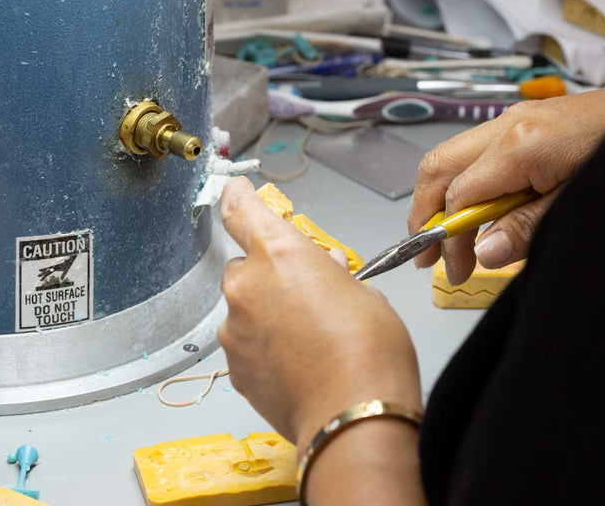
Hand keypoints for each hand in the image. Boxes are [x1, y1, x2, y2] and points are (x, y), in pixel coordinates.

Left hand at [218, 177, 421, 452]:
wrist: (354, 415)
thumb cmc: (369, 351)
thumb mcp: (363, 293)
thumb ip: (332, 274)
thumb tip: (325, 271)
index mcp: (279, 253)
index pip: (242, 211)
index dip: (238, 196)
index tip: (236, 189)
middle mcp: (246, 286)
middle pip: (246, 267)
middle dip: (271, 276)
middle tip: (308, 295)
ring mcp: (234, 330)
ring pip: (245, 310)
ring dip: (267, 315)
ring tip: (309, 341)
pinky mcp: (235, 368)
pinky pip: (245, 346)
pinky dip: (265, 349)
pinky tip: (298, 365)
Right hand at [409, 84, 604, 283]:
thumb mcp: (578, 208)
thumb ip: (525, 230)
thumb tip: (482, 252)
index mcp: (519, 147)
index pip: (458, 197)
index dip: (448, 238)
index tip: (455, 270)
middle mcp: (510, 125)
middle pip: (439, 168)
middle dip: (425, 213)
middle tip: (426, 255)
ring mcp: (518, 118)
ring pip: (454, 155)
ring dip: (444, 196)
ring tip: (449, 236)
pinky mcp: (531, 121)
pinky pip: (480, 150)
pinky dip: (468, 181)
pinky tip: (483, 210)